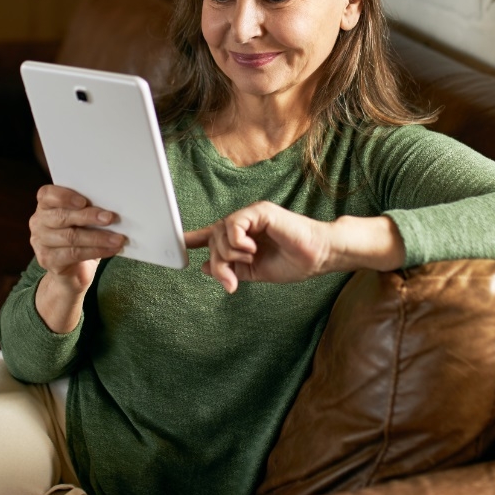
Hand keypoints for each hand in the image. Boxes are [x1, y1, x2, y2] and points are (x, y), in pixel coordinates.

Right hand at [29, 185, 125, 330]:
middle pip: (62, 217)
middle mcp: (38, 222)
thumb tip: (110, 207)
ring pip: (71, 237)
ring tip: (118, 239)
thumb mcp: (83, 221)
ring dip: (98, 237)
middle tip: (110, 218)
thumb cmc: (81, 238)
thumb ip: (88, 210)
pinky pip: (74, 254)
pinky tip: (111, 250)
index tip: (84, 201)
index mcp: (45, 206)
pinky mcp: (47, 260)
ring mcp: (40, 242)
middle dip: (88, 216)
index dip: (64, 196)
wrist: (72, 272)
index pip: (47, 194)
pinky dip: (96, 251)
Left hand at [183, 201, 332, 293]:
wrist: (316, 257)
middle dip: (217, 264)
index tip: (178, 243)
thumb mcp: (255, 272)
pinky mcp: (260, 212)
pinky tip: (252, 250)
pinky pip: (233, 225)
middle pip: (214, 239)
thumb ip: (231, 269)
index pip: (214, 235)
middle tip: (230, 282)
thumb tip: (204, 267)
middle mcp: (245, 224)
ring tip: (249, 261)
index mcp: (244, 237)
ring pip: (220, 232)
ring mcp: (252, 216)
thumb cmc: (292, 262)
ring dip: (229, 255)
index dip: (194, 238)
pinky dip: (238, 242)